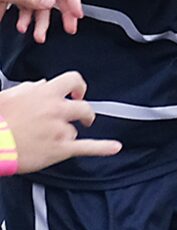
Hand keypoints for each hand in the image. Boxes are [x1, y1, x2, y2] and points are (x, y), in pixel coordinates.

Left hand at [0, 0, 84, 41]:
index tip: (77, 16)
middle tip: (68, 28)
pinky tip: (18, 25)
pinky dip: (23, 14)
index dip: (73, 0)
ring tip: (35, 35)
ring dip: (37, 19)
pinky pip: (24, 1)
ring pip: (38, 1)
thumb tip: (51, 4)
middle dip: (59, 14)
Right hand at [0, 73, 121, 171]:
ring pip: (75, 130)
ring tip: (48, 139)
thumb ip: (28, 88)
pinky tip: (114, 147)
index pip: (73, 80)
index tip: (77, 92)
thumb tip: (41, 85)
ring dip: (66, 134)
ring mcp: (60, 130)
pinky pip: (88, 147)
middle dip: (84, 113)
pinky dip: (103, 148)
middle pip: (84, 107)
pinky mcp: (61, 149)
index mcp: (44, 94)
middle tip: (82, 116)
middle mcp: (56, 110)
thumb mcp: (8, 95)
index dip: (78, 86)